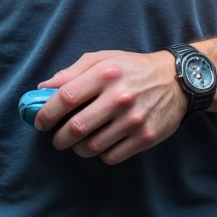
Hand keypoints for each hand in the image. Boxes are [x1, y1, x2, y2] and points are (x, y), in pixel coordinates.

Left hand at [35, 49, 185, 165]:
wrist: (176, 81)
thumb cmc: (132, 68)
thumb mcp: (102, 59)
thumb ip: (71, 72)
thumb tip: (42, 89)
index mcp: (105, 73)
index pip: (65, 98)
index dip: (46, 113)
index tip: (40, 122)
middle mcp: (120, 97)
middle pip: (76, 127)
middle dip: (59, 137)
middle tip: (57, 138)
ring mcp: (134, 120)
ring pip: (92, 146)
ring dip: (78, 148)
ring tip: (78, 142)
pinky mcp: (145, 137)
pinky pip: (111, 156)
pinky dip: (101, 154)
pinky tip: (102, 144)